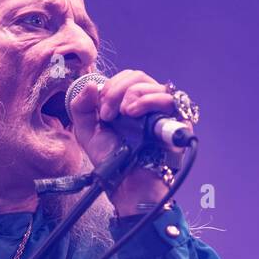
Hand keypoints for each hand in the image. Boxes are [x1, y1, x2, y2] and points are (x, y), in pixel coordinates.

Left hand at [67, 69, 192, 215]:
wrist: (126, 182)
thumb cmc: (112, 161)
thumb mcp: (87, 132)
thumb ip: (81, 107)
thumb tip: (91, 84)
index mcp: (129, 104)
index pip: (125, 79)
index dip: (110, 87)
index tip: (100, 109)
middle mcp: (148, 105)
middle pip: (138, 76)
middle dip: (117, 90)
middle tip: (108, 114)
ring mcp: (163, 112)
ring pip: (152, 84)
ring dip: (131, 94)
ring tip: (123, 115)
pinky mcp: (177, 121)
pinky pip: (168, 99)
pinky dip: (148, 100)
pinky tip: (134, 113)